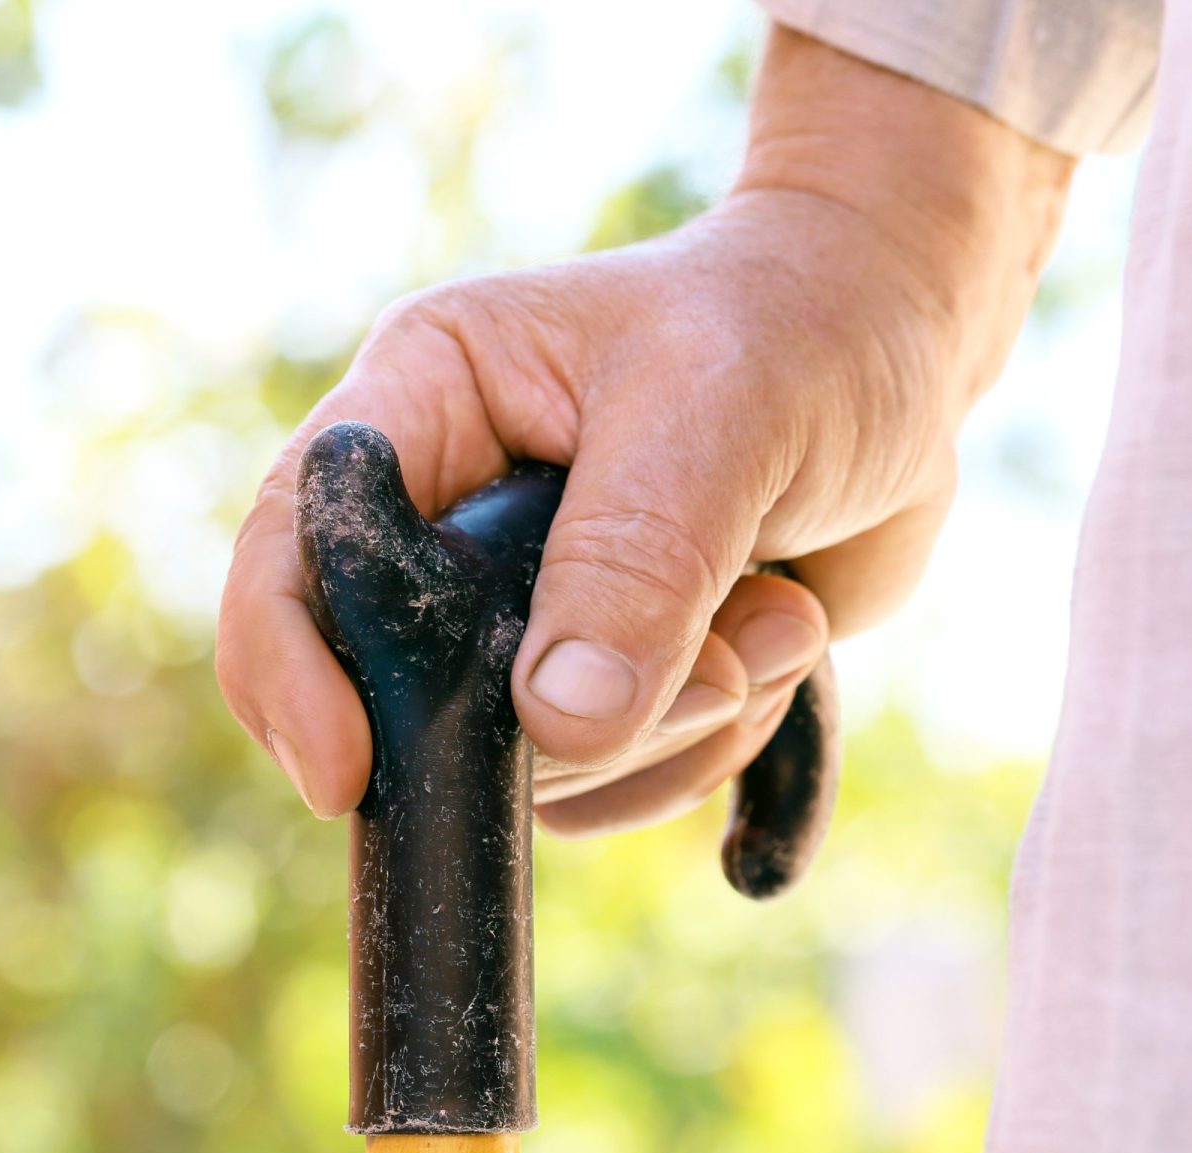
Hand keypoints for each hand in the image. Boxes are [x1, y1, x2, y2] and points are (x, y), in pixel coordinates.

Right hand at [217, 26, 1073, 834]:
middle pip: (414, 688)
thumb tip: (558, 727)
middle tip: (720, 656)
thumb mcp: (722, 416)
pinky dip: (707, 746)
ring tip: (772, 613)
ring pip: (528, 761)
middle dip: (568, 716)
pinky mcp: (600, 672)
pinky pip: (610, 783)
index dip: (289, 664)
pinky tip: (777, 636)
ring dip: (675, 724)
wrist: (902, 353)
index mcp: (429, 400)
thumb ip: (638, 562)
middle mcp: (453, 511)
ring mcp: (524, 606)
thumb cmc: (802, 330)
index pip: (297, 541)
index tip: (345, 775)